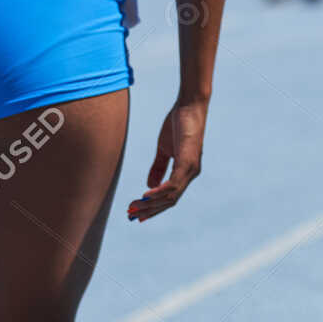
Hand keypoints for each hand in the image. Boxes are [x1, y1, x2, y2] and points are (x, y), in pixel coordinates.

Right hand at [128, 99, 206, 221]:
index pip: (170, 197)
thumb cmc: (178, 125)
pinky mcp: (187, 163)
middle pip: (170, 201)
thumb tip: (149, 186)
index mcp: (185, 172)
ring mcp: (190, 170)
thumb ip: (158, 167)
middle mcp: (190, 174)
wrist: (189, 106)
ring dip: (151, 203)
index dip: (154, 207)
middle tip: (132, 215)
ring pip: (170, 196)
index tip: (138, 214)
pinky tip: (146, 195)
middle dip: (150, 210)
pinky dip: (159, 192)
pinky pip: (173, 184)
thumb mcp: (164, 149)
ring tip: (134, 207)